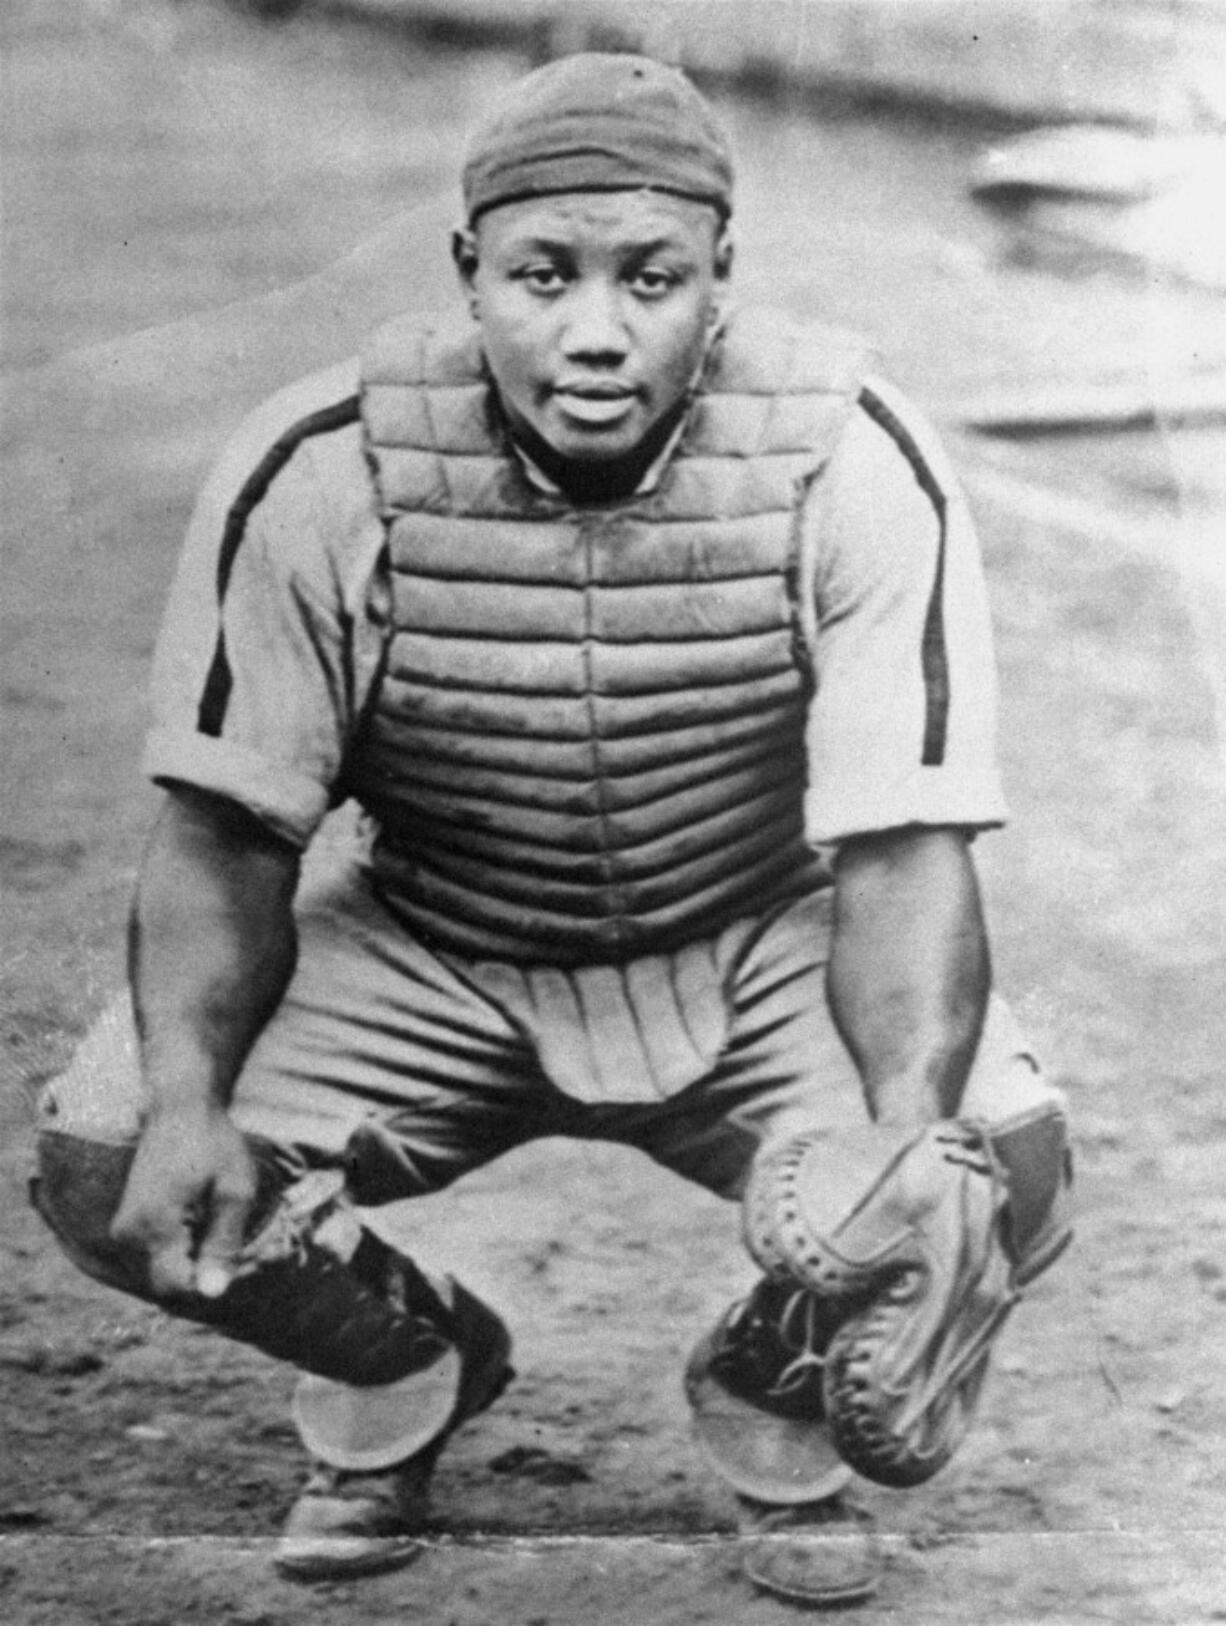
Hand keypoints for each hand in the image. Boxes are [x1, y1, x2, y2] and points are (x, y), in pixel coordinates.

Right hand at [111, 1105, 257, 1299]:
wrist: (179, 1108)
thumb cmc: (214, 1143)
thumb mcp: (234, 1190)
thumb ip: (223, 1243)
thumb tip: (212, 1294)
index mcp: (154, 1225)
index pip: (177, 1287)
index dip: (212, 1281)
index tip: (239, 1256)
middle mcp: (129, 1233)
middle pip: (169, 1284)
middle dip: (203, 1273)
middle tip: (235, 1238)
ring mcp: (123, 1229)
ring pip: (162, 1272)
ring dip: (193, 1261)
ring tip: (219, 1224)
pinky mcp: (125, 1225)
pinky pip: (155, 1255)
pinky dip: (182, 1249)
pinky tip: (202, 1221)